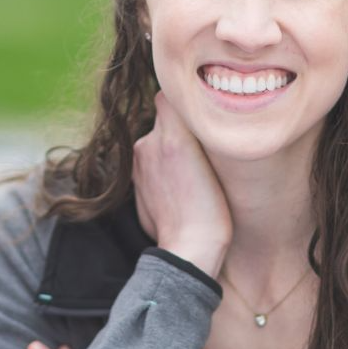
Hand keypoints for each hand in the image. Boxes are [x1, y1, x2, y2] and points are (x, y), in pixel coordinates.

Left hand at [133, 92, 229, 275]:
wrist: (189, 251)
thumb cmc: (209, 209)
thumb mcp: (209, 155)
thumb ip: (186, 118)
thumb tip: (178, 97)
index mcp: (164, 136)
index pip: (167, 99)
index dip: (185, 103)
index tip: (201, 114)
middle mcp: (145, 147)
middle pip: (166, 123)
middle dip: (183, 131)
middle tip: (205, 149)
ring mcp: (140, 169)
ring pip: (160, 145)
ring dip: (176, 152)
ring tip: (198, 173)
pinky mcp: (138, 188)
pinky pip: (154, 168)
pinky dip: (167, 173)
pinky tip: (185, 189)